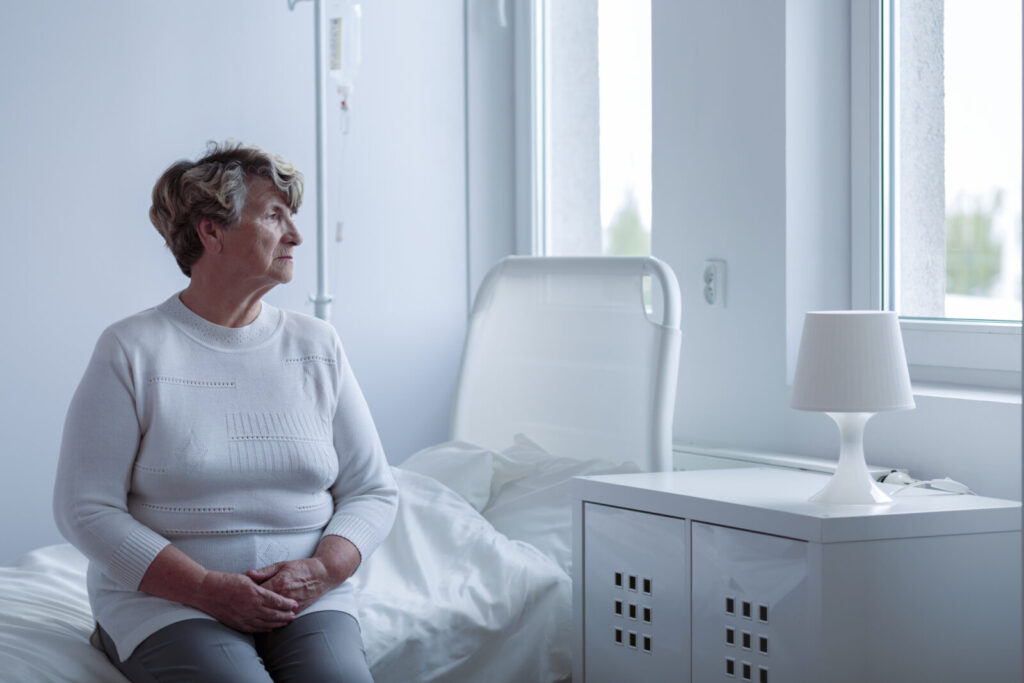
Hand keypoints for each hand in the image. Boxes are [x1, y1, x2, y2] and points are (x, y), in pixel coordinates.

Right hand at [195, 571, 297, 632]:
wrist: (206, 591)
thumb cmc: (225, 581)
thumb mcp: (246, 579)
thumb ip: (260, 585)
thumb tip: (272, 590)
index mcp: (254, 594)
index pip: (277, 601)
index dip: (287, 604)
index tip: (294, 604)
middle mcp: (250, 608)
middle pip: (274, 614)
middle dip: (286, 615)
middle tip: (294, 615)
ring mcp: (243, 618)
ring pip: (265, 623)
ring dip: (277, 623)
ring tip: (286, 622)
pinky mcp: (236, 624)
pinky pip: (254, 629)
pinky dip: (264, 629)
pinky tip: (270, 628)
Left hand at [246, 535, 360, 612]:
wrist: (323, 574)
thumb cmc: (302, 568)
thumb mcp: (282, 565)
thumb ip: (264, 572)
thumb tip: (248, 574)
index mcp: (278, 583)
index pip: (257, 593)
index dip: (247, 594)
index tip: (239, 594)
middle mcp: (284, 596)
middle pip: (262, 606)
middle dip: (251, 607)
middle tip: (239, 607)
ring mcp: (290, 605)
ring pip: (271, 615)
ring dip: (260, 616)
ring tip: (248, 616)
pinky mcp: (297, 610)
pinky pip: (282, 618)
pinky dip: (272, 620)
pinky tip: (263, 622)